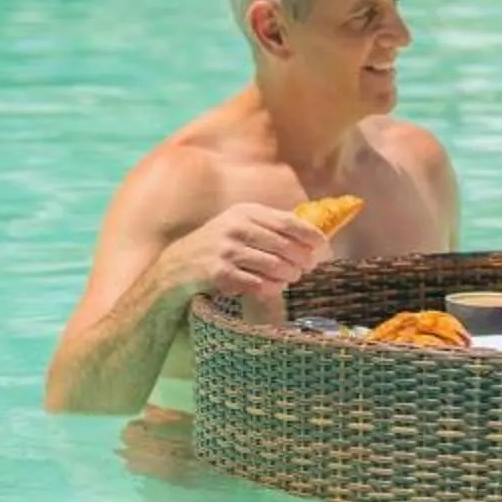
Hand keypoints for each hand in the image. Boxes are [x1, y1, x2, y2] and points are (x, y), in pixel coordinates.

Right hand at [164, 202, 325, 305]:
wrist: (178, 263)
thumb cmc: (220, 243)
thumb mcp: (241, 224)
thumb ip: (271, 226)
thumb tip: (312, 237)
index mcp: (246, 212)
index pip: (287, 221)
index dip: (309, 235)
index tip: (323, 246)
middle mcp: (236, 227)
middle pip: (283, 245)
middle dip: (302, 259)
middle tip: (308, 267)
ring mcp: (226, 250)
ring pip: (273, 265)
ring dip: (288, 275)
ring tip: (292, 278)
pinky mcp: (219, 274)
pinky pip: (256, 283)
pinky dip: (271, 288)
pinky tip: (275, 289)